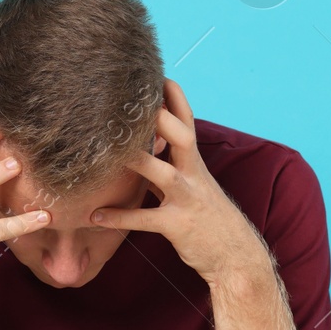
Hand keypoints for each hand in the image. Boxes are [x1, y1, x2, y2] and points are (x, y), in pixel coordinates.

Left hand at [90, 80, 270, 286]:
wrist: (236, 256)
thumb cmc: (208, 218)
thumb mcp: (194, 184)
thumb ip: (172, 163)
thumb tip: (147, 143)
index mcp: (195, 163)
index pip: (187, 122)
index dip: (174, 97)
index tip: (155, 72)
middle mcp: (194, 175)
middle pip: (181, 136)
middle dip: (159, 117)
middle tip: (128, 99)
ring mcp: (187, 199)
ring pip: (163, 174)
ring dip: (136, 161)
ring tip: (103, 153)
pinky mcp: (178, 225)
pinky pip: (145, 220)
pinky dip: (119, 217)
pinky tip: (94, 215)